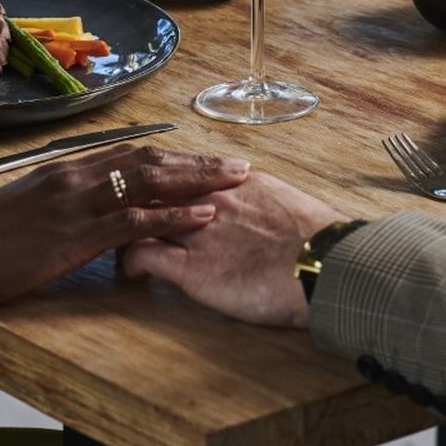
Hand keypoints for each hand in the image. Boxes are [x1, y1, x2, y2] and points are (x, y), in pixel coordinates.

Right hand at [0, 144, 249, 312]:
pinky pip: (135, 221)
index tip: (205, 159)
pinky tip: (204, 217)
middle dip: (197, 163)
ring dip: (198, 181)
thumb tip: (89, 209)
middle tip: (237, 164)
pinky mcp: (76, 235)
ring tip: (235, 182)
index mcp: (64, 169)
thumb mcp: (26, 211)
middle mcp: (75, 176)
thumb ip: (61, 203)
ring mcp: (77, 203)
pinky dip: (174, 216)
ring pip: (149, 182)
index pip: (129, 154)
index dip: (172, 157)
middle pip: (149, 160)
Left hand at [123, 172, 347, 328]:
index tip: (152, 196)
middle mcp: (209, 199)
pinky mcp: (190, 267)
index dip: (161, 184)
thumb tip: (253, 211)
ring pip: (139, 217)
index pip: (182, 173)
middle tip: (121, 216)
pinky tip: (132, 272)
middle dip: (133, 200)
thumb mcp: (286, 208)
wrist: (327, 266)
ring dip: (124, 229)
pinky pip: (142, 255)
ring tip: (118, 243)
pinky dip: (129, 261)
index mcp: (234, 183)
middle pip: (152, 187)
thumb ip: (260, 203)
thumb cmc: (319, 245)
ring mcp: (196, 231)